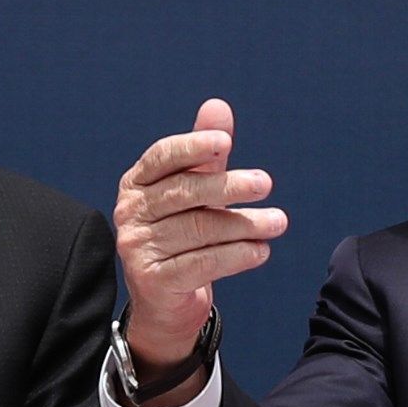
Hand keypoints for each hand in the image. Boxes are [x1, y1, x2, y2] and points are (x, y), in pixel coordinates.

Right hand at [114, 98, 287, 371]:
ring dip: (244, 224)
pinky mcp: (153, 281)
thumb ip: (206, 153)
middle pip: (184, 192)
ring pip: (198, 230)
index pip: (162, 157)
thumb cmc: (183, 233)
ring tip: (278, 222)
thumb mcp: (195, 190)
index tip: (226, 142)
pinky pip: (202, 264)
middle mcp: (130, 212)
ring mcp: (137, 247)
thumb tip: (217, 106)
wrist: (165, 300)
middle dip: (228, 186)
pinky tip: (261, 251)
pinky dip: (236, 256)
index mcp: (136, 183)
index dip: (193, 146)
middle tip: (266, 183)